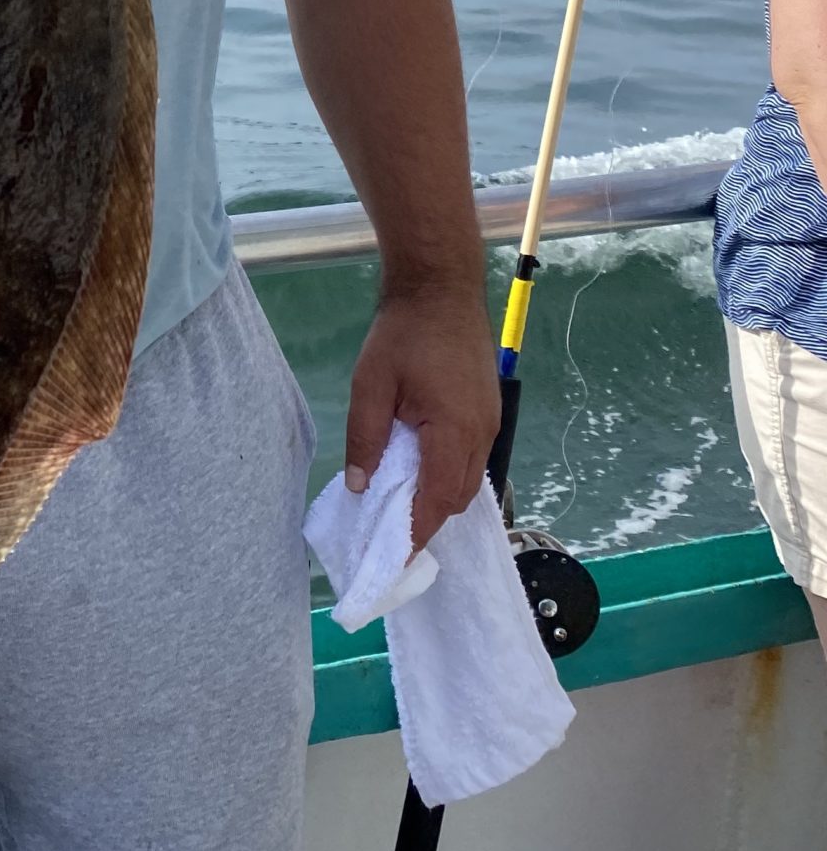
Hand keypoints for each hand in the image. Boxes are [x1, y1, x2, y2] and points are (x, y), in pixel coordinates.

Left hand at [343, 287, 499, 552]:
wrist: (441, 289)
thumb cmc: (403, 334)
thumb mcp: (371, 385)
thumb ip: (366, 438)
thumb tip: (359, 486)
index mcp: (454, 431)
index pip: (436, 501)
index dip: (416, 535)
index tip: (394, 561)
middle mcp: (481, 434)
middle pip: (457, 497)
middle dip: (427, 520)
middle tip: (390, 534)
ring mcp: (490, 422)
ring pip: (468, 480)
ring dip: (439, 498)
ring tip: (401, 505)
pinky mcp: (488, 411)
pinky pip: (472, 459)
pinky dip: (448, 475)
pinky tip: (421, 470)